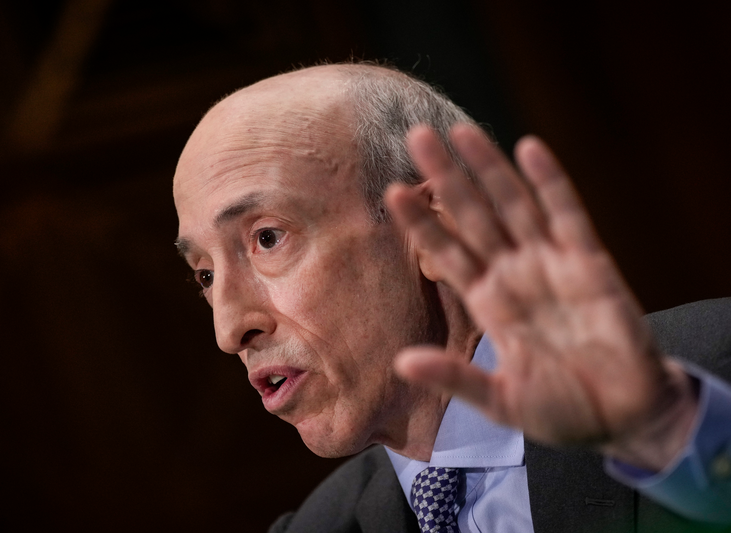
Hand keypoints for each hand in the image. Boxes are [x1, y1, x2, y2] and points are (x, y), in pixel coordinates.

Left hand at [386, 124, 697, 469]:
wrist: (624, 417)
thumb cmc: (561, 409)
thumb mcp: (500, 401)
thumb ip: (455, 378)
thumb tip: (401, 363)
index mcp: (488, 302)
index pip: (447, 252)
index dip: (422, 223)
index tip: (392, 192)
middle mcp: (514, 274)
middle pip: (473, 215)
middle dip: (446, 178)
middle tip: (417, 136)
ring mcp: (551, 263)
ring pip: (514, 204)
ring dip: (489, 168)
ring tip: (461, 131)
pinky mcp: (591, 263)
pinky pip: (568, 215)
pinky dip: (551, 182)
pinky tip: (529, 149)